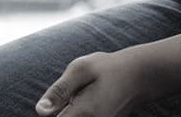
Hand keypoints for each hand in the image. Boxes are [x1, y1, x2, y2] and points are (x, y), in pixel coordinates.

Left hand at [35, 49, 160, 116]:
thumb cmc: (109, 68)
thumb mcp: (81, 69)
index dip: (51, 112)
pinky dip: (79, 110)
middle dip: (62, 109)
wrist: (140, 76)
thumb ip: (59, 91)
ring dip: (71, 110)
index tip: (59, 101)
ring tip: (84, 94)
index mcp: (83, 112)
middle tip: (75, 92)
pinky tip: (89, 98)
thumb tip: (40, 111)